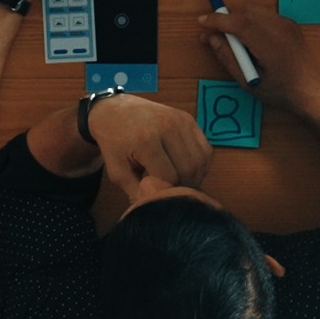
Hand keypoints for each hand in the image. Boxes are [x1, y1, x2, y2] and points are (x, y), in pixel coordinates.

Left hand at [86, 93, 210, 192]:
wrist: (115, 110)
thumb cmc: (114, 142)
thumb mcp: (116, 170)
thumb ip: (135, 192)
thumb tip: (155, 208)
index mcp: (146, 140)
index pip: (169, 177)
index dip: (165, 190)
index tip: (156, 192)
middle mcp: (167, 127)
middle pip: (189, 169)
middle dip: (183, 186)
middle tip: (172, 191)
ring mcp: (181, 121)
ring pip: (201, 160)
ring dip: (195, 176)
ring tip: (180, 182)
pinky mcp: (189, 119)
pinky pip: (205, 148)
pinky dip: (201, 164)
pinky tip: (187, 169)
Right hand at [198, 8, 319, 111]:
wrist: (312, 90)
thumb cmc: (280, 91)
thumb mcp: (248, 82)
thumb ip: (228, 59)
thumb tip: (212, 39)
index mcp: (270, 45)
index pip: (239, 23)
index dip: (217, 20)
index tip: (201, 22)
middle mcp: (280, 29)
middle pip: (245, 10)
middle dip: (226, 19)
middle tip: (213, 36)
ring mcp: (287, 24)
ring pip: (254, 10)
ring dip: (238, 20)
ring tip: (232, 42)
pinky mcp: (290, 24)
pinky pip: (264, 15)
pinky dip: (252, 22)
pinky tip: (251, 42)